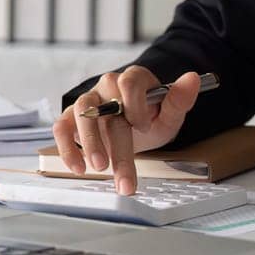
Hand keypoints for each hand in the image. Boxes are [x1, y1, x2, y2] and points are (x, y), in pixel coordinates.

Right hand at [50, 68, 200, 195]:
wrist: (136, 126)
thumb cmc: (152, 118)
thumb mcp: (170, 114)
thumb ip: (179, 100)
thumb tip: (192, 78)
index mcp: (133, 80)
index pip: (129, 83)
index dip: (135, 106)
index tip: (145, 128)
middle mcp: (107, 86)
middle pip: (107, 109)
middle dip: (118, 147)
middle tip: (125, 177)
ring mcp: (88, 101)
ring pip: (81, 113)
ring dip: (90, 142)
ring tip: (100, 167)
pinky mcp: (71, 118)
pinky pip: (61, 127)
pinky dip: (67, 147)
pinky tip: (78, 167)